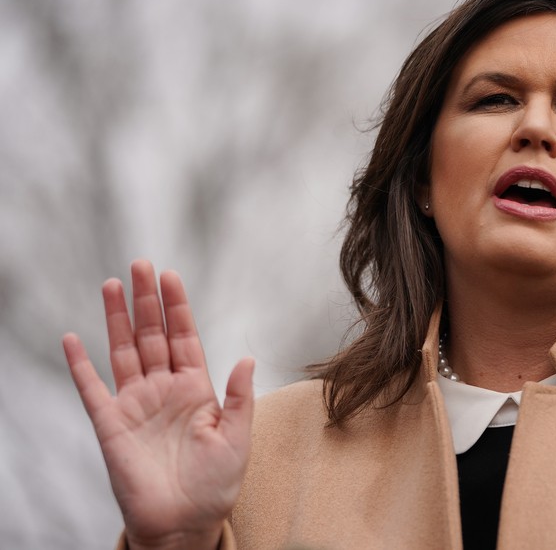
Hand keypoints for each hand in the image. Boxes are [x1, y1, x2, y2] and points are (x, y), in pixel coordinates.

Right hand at [63, 260, 253, 549]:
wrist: (184, 524)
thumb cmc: (216, 485)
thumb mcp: (238, 438)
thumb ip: (240, 397)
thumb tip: (248, 357)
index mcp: (196, 389)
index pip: (184, 338)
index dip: (177, 307)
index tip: (170, 276)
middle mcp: (164, 390)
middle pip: (152, 336)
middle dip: (147, 301)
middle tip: (140, 264)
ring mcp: (135, 405)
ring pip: (123, 351)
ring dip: (117, 319)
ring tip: (112, 285)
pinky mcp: (111, 425)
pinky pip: (91, 389)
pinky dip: (80, 364)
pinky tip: (73, 338)